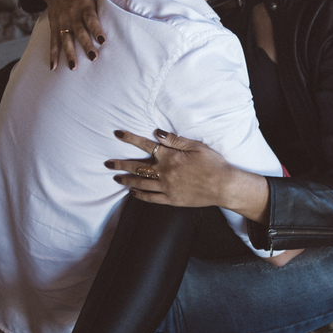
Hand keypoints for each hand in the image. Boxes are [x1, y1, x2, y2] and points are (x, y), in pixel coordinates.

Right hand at [43, 0, 121, 69]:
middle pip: (79, 32)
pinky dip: (52, 54)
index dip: (96, 29)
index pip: (90, 18)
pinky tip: (54, 67)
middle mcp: (71, 15)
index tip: (102, 40)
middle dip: (85, 45)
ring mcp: (62, 22)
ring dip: (69, 53)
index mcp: (83, 5)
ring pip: (65, 39)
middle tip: (93, 57)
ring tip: (74, 67)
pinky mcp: (54, 26)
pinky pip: (53, 41)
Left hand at [107, 129, 271, 222]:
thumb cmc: (213, 163)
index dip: (130, 138)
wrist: (224, 186)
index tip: (118, 134)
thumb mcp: (196, 146)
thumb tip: (157, 133)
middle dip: (120, 164)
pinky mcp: (172, 200)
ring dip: (127, 181)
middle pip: (137, 168)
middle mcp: (164, 173)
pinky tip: (133, 193)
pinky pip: (151, 198)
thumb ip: (174, 140)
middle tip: (107, 163)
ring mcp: (167, 188)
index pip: (145, 145)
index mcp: (170, 157)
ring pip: (141, 184)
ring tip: (116, 178)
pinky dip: (140, 196)